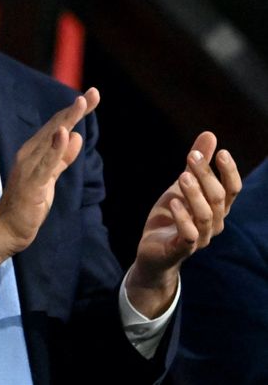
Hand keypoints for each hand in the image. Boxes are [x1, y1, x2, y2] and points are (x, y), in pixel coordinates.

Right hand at [0, 88, 99, 277]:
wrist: (7, 228)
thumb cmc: (27, 204)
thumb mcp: (50, 177)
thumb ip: (61, 158)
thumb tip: (76, 136)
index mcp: (35, 152)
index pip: (58, 126)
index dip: (74, 112)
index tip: (92, 96)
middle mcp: (30, 154)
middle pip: (56, 127)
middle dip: (75, 110)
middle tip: (93, 93)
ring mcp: (29, 167)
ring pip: (51, 139)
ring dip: (66, 120)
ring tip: (81, 103)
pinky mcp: (32, 183)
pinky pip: (46, 164)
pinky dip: (55, 148)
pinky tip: (64, 134)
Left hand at [126, 131, 240, 316]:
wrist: (154, 250)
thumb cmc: (173, 215)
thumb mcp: (182, 185)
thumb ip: (196, 164)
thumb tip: (210, 134)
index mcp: (217, 208)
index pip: (232, 189)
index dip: (229, 172)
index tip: (221, 152)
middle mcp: (214, 223)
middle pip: (218, 198)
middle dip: (206, 175)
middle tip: (191, 156)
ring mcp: (200, 237)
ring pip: (205, 215)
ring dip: (195, 194)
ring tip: (182, 176)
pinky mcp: (181, 248)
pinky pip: (188, 234)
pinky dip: (183, 218)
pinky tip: (174, 202)